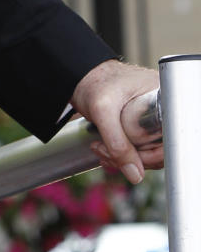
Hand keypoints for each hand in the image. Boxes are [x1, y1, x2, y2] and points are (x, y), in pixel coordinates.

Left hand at [71, 59, 163, 183]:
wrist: (78, 77)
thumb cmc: (93, 82)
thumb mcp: (103, 112)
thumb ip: (117, 143)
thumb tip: (135, 174)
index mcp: (164, 96)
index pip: (171, 138)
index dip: (154, 154)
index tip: (130, 156)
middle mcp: (163, 107)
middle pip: (162, 148)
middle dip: (133, 158)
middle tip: (106, 153)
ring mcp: (152, 117)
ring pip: (149, 151)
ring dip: (124, 158)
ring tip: (101, 150)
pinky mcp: (141, 124)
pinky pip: (139, 146)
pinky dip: (122, 153)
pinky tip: (105, 150)